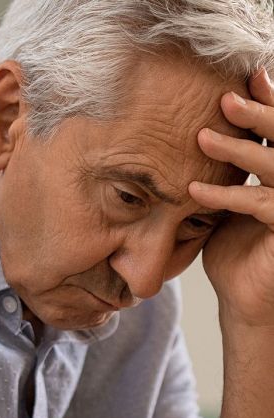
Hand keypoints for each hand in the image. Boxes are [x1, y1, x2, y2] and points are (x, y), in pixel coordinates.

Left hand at [189, 69, 273, 326]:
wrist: (242, 296)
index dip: (268, 103)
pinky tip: (194, 191)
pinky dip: (226, 195)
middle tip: (226, 97)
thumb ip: (225, 172)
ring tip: (201, 137)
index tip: (245, 77)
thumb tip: (198, 134)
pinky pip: (260, 203)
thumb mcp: (227, 203)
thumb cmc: (234, 249)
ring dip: (238, 149)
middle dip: (260, 114)